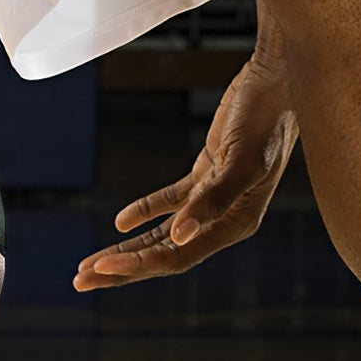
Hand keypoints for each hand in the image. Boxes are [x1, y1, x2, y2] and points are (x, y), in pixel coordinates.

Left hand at [74, 44, 296, 289]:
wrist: (279, 79)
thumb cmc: (267, 118)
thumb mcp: (242, 160)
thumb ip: (212, 201)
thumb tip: (178, 236)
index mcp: (235, 223)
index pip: (176, 256)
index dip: (137, 266)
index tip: (101, 269)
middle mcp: (224, 219)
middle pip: (164, 254)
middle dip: (122, 268)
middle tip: (81, 281)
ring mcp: (213, 198)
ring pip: (162, 234)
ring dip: (126, 248)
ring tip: (90, 263)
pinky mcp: (206, 175)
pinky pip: (170, 202)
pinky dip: (144, 212)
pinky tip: (120, 222)